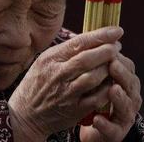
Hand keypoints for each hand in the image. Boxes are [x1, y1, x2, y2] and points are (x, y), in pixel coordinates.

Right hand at [8, 26, 122, 141]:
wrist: (26, 114)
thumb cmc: (37, 83)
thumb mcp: (44, 61)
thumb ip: (65, 51)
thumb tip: (91, 38)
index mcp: (51, 59)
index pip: (79, 43)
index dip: (100, 35)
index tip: (116, 30)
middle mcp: (58, 74)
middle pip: (88, 59)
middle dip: (107, 50)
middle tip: (118, 46)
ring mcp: (66, 93)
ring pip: (94, 78)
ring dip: (109, 69)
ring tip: (116, 64)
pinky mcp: (74, 110)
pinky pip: (96, 98)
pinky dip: (107, 89)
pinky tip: (112, 83)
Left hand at [79, 52, 141, 141]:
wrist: (90, 126)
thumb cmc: (94, 96)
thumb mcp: (96, 76)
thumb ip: (99, 60)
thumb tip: (96, 33)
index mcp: (125, 82)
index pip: (127, 68)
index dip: (119, 58)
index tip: (109, 48)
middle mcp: (129, 98)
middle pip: (131, 85)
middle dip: (122, 74)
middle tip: (112, 65)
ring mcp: (124, 116)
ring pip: (127, 107)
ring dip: (120, 98)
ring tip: (112, 90)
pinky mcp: (116, 133)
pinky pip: (113, 130)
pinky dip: (106, 124)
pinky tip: (97, 119)